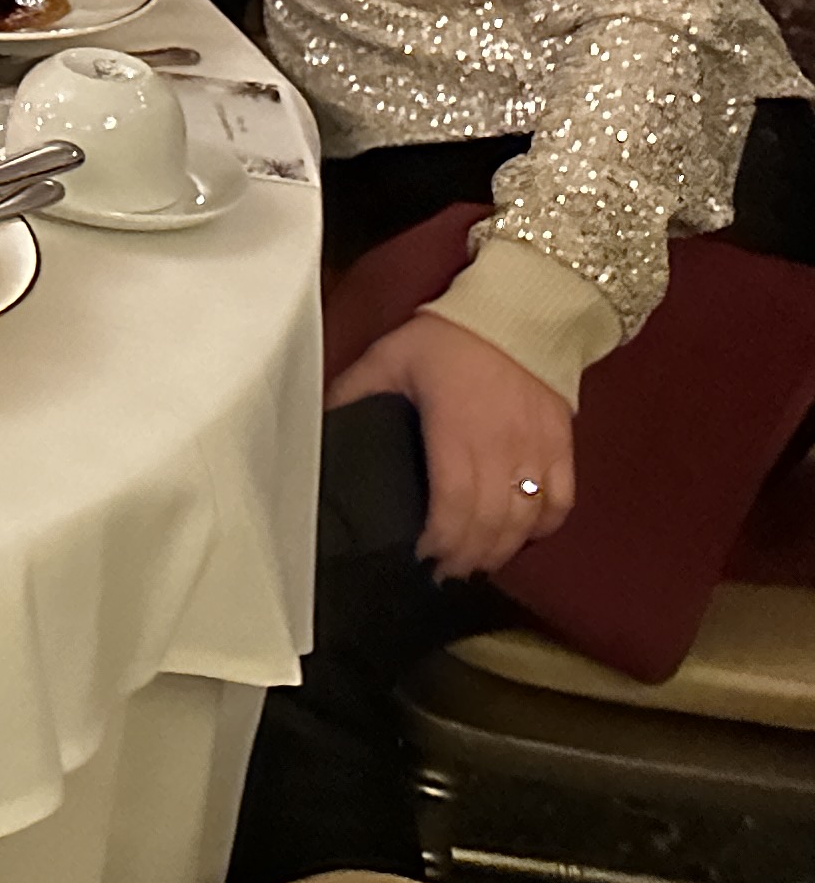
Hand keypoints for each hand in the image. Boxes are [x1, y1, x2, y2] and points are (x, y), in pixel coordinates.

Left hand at [329, 311, 575, 578]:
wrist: (519, 309)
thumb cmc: (445, 337)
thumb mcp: (387, 358)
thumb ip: (353, 393)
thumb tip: (318, 424)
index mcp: (456, 431)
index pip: (454, 505)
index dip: (440, 541)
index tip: (421, 557)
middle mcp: (503, 449)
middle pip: (491, 524)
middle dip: (466, 557)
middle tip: (444, 573)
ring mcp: (538, 451)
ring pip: (527, 521)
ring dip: (502, 551)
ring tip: (476, 564)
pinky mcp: (564, 446)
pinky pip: (562, 502)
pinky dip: (544, 527)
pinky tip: (522, 537)